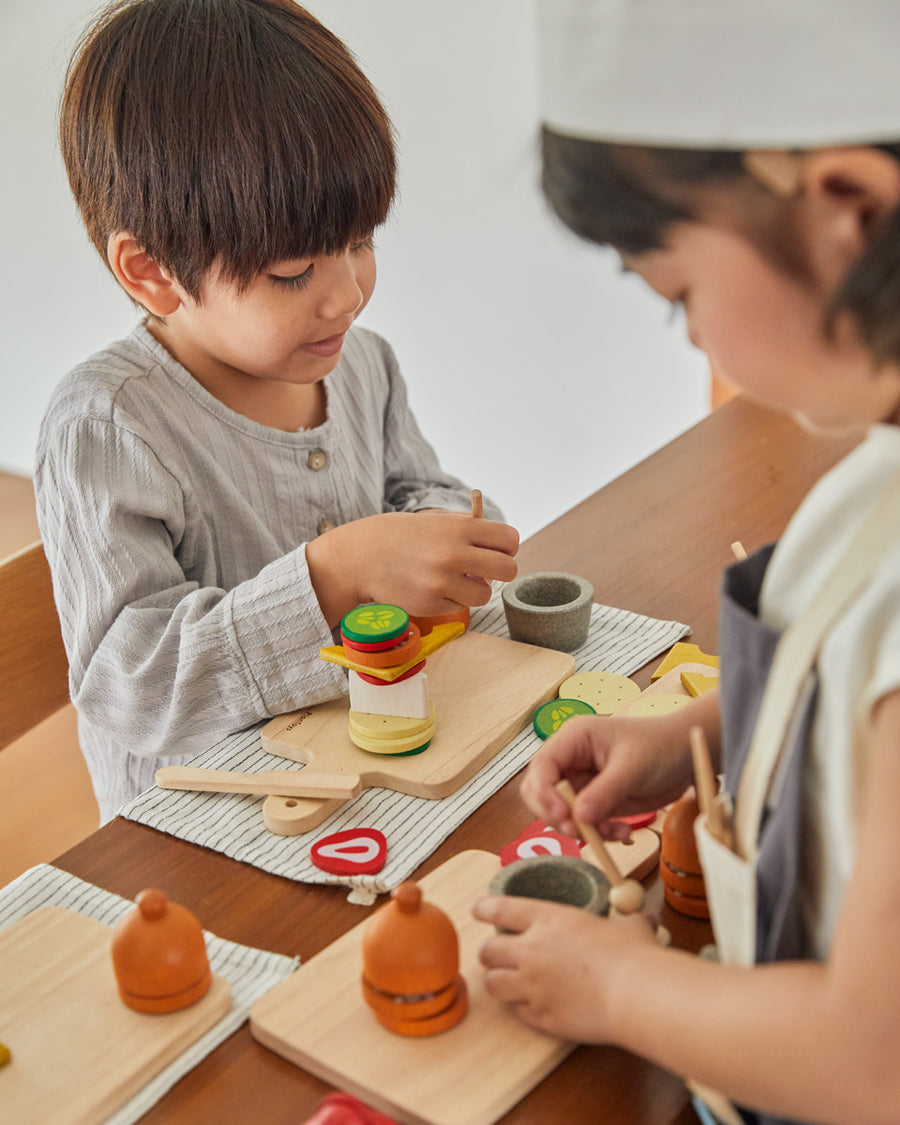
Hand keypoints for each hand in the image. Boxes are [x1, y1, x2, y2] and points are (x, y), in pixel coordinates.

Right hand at [307, 510, 517, 625]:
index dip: (506, 547)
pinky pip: (460, 607)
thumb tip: (505, 546)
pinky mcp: (431, 604)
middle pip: (508, 570)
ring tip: (452, 579)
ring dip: (474, 589)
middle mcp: (454, 554)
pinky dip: (450, 600)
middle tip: (484, 570)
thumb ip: (469, 530)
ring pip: (485, 594)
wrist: (361, 556)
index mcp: (459, 528)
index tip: (496, 550)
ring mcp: (442, 582)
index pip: (510, 540)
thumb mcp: (436, 520)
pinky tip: (430, 587)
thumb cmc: (401, 536)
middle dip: (500, 571)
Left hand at [474, 894, 656, 1041]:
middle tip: (498, 956)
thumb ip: (627, 920)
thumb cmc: (633, 955)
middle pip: (488, 951)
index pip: (502, 909)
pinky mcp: (540, 1017)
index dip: (485, 908)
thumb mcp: (628, 926)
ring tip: (509, 982)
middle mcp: (531, 951)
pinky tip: (538, 1006)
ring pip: (494, 984)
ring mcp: (532, 987)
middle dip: (490, 954)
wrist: (634, 994)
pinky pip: (520, 1013)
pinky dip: (525, 1009)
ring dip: (499, 982)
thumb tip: (644, 919)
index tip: (477, 909)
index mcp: (549, 920)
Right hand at [520, 710, 700, 841]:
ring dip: (582, 828)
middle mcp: (572, 759)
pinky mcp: (596, 801)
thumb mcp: (633, 767)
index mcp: (574, 739)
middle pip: (541, 791)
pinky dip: (599, 833)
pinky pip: (584, 823)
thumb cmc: (661, 746)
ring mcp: (583, 781)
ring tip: (614, 832)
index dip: (545, 793)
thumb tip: (579, 818)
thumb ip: (605, 792)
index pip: (542, 766)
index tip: (564, 817)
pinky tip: (622, 832)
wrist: (687, 755)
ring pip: (561, 812)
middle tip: (579, 833)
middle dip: (557, 815)